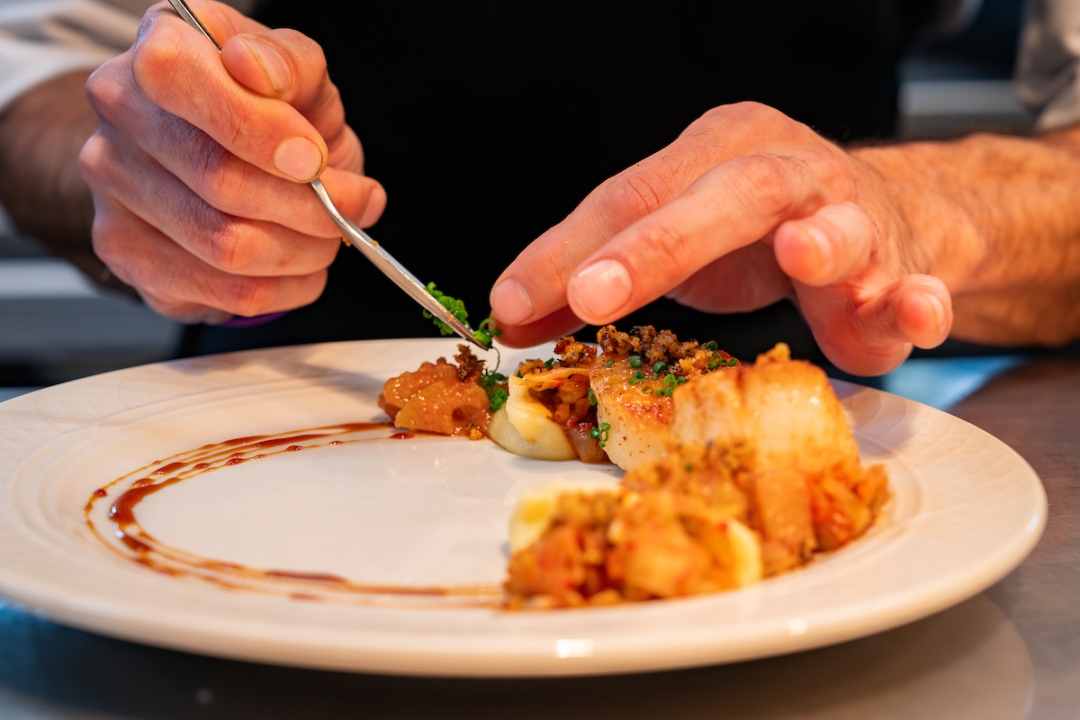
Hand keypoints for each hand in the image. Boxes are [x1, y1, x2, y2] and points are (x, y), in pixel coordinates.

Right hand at [80, 0, 384, 322]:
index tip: (313, 158)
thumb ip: (291, 66)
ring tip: (329, 235)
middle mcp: (122, 115)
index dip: (257, 128)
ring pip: (227, 245)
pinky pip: (225, 291)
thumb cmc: (268, 110)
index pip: (179, 80)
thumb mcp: (298, 72)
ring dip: (303, 250)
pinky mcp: (129, 254)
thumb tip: (263, 72)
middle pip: (218, 180)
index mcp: (159, 49)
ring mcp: (114, 188)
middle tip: (350, 206)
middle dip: (309, 204)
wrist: (229, 151)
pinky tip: (301, 265)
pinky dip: (286, 286)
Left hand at [489, 102, 952, 375]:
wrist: (879, 221)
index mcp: (712, 154)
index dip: (567, 251)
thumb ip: (596, 272)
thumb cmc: (754, 230)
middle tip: (593, 293)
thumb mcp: (668, 239)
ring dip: (822, 242)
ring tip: (802, 256)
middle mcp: (784, 174)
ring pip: (838, 224)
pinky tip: (908, 314)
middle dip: (660, 242)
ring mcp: (851, 219)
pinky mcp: (903, 271)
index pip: (630, 196)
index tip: (512, 303)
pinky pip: (915, 285)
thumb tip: (511, 317)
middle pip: (728, 194)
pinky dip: (916, 302)